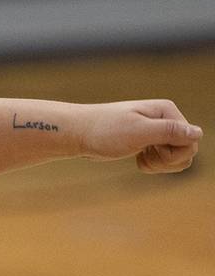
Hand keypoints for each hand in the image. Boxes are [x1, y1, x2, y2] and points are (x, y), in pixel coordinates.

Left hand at [78, 100, 202, 173]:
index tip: (150, 150)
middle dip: (166, 161)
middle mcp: (165, 119)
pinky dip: (154, 165)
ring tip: (140, 158)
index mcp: (167, 111)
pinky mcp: (148, 142)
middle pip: (187, 151)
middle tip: (143, 156)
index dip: (173, 154)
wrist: (77, 133)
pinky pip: (165, 160)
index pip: (191, 141)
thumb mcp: (138, 132)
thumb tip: (198, 133)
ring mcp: (157, 131)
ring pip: (177, 158)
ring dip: (160, 164)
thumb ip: (169, 132)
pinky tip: (138, 160)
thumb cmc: (104, 131)